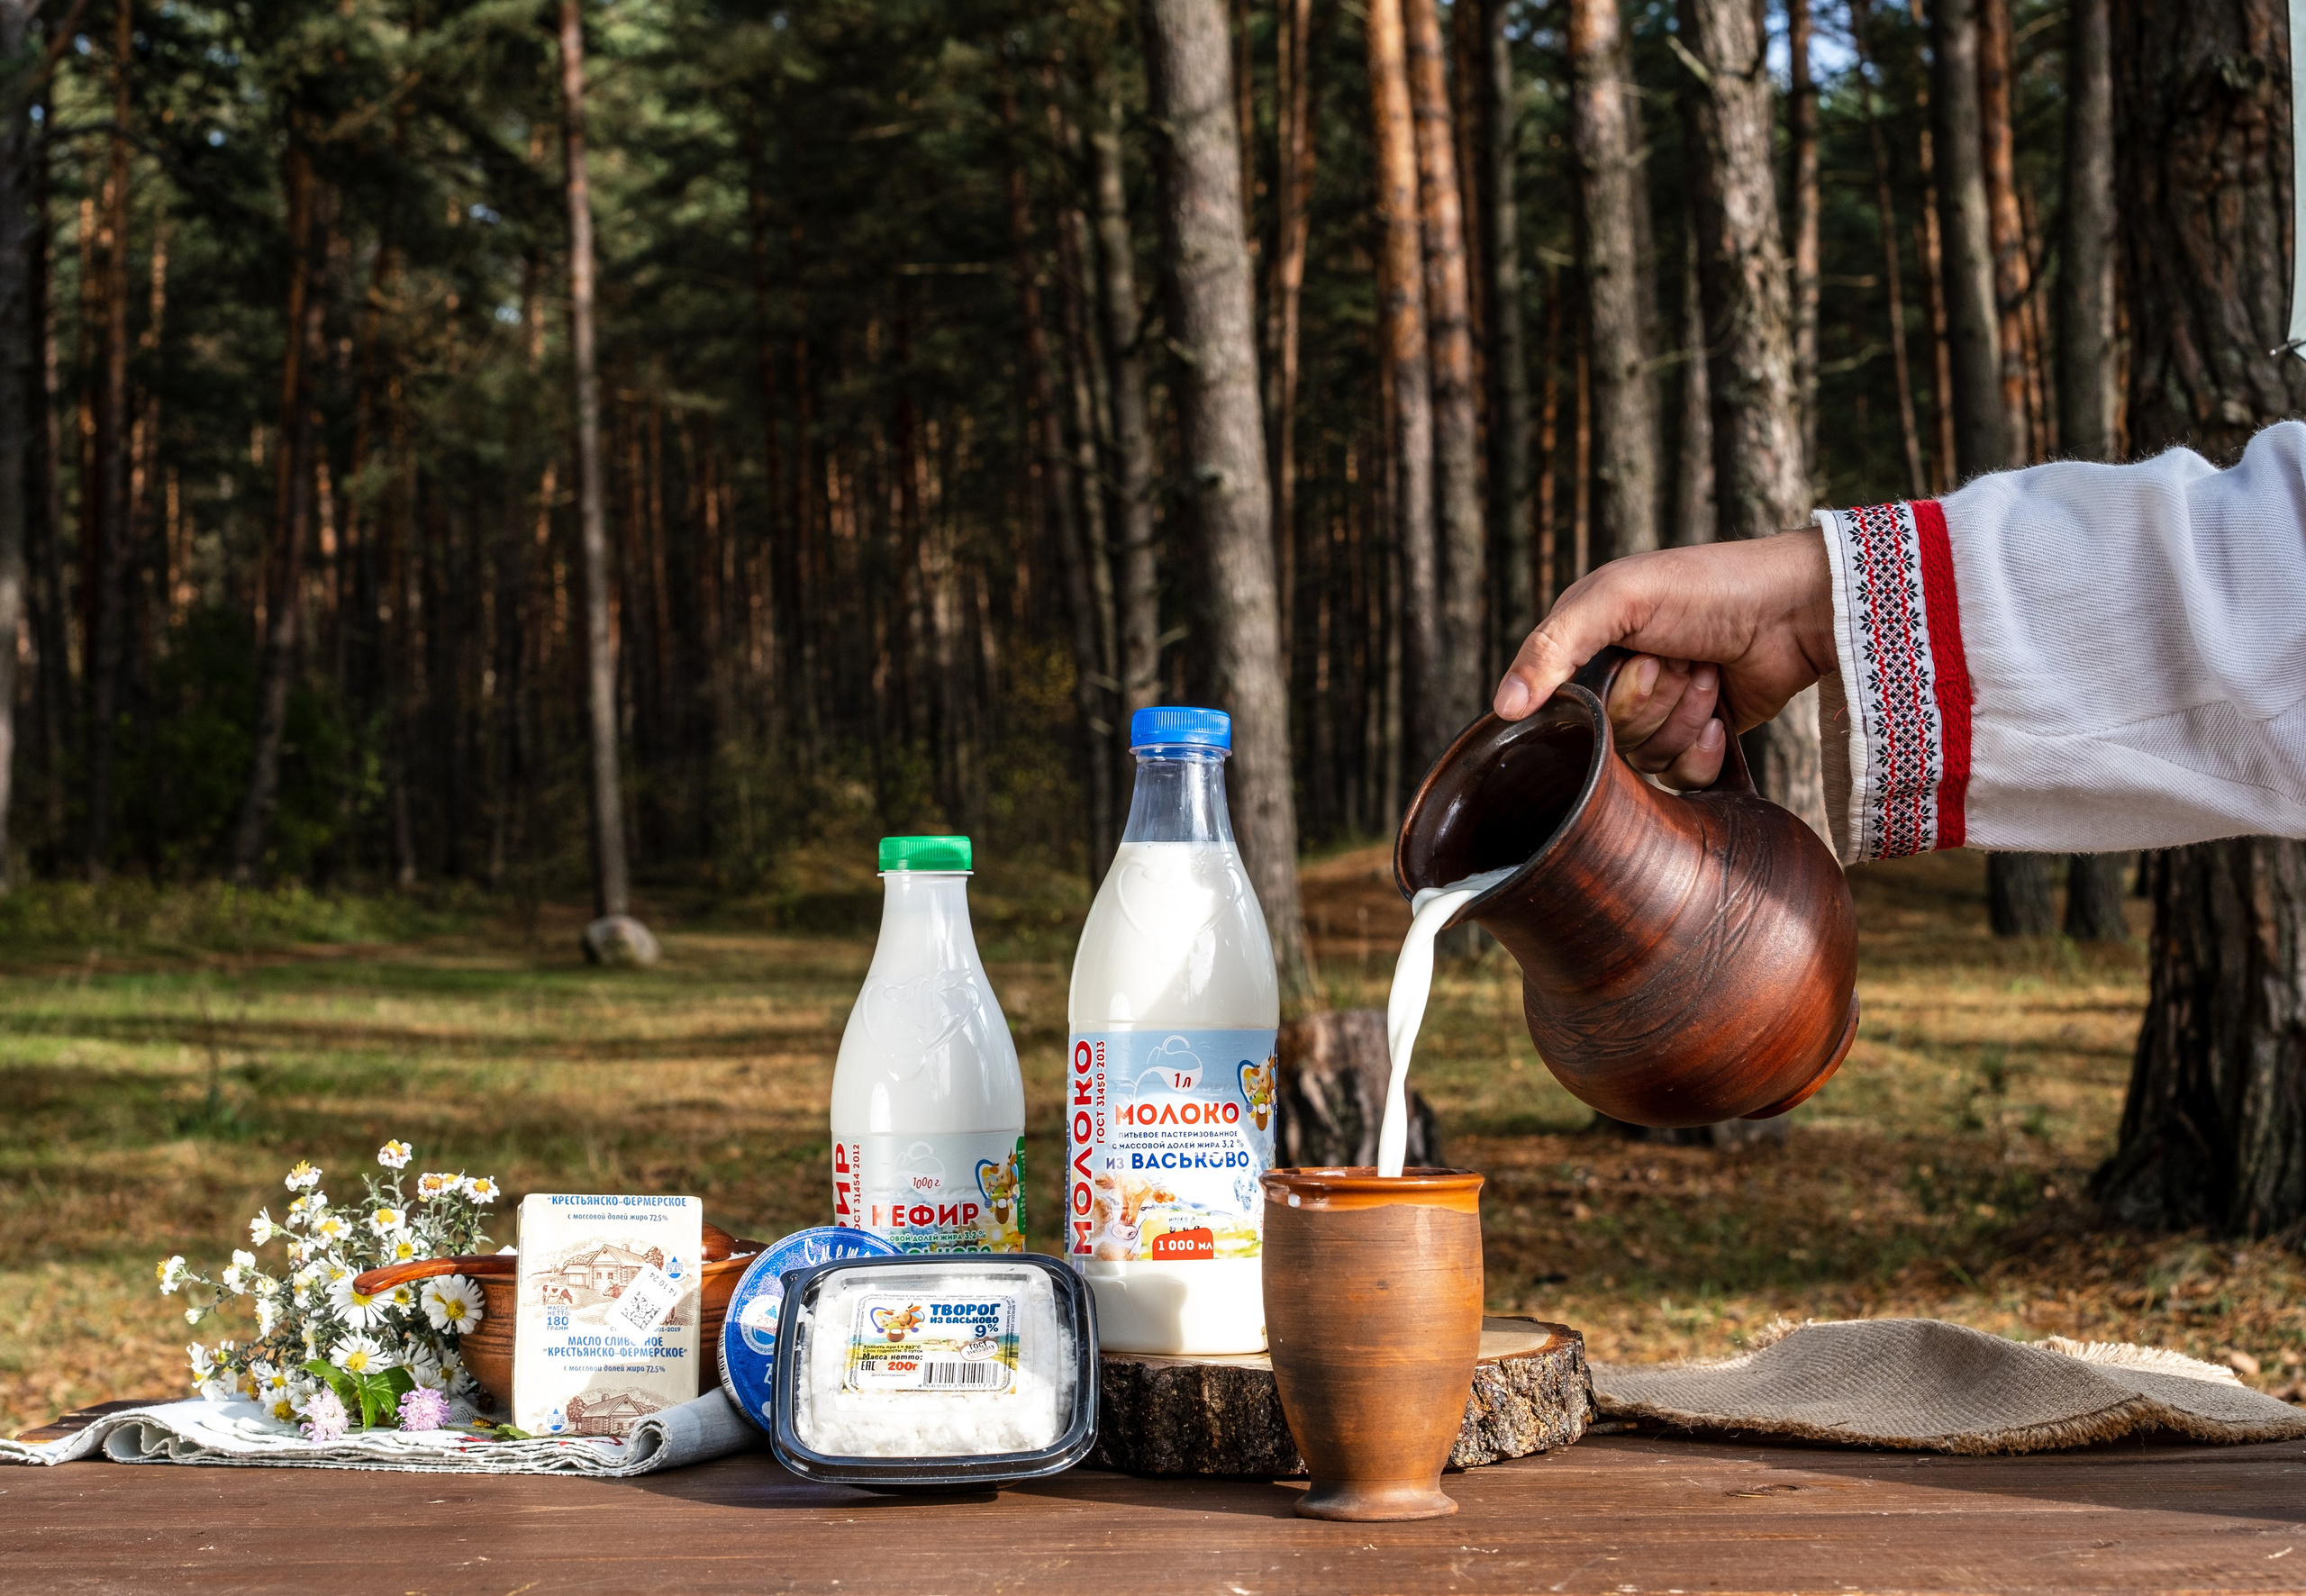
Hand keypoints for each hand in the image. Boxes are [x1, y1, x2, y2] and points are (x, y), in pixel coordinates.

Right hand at [1492, 531, 1836, 788]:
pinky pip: (1680, 778)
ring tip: (1711, 677)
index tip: (1644, 664)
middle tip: (1685, 662)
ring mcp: (1660, 714)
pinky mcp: (1698, 740)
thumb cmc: (1707, 589)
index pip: (1563, 705)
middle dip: (1654, 704)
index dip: (1610, 697)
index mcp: (1590, 645)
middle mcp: (1619, 682)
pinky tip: (1722, 716)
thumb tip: (1504, 708)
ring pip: (1645, 759)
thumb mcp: (1618, 597)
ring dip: (1685, 720)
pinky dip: (1704, 751)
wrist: (1795, 611)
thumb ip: (1552, 646)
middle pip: (1609, 738)